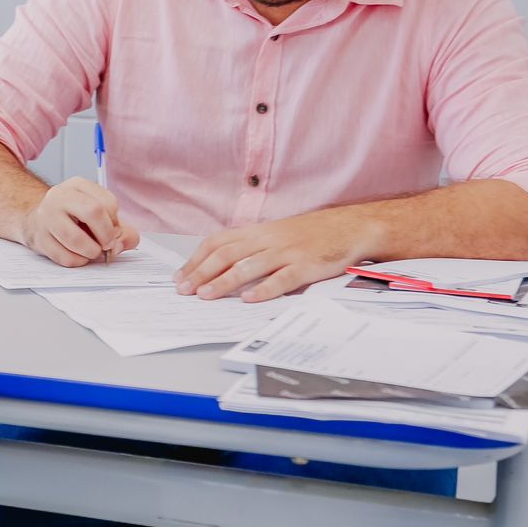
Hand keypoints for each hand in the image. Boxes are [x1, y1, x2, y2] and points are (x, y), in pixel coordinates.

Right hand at [20, 177, 140, 266]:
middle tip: (106, 245)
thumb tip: (119, 245)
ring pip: (75, 239)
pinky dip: (78, 261)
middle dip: (106, 235)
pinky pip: (64, 256)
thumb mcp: (99, 215)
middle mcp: (60, 196)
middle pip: (92, 212)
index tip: (111, 230)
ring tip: (92, 252)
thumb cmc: (75, 218)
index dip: (115, 222)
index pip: (108, 202)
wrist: (39, 221)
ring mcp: (46, 216)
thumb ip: (122, 231)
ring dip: (91, 252)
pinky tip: (78, 256)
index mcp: (78, 185)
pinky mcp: (39, 238)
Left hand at [175, 206, 383, 301]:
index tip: (180, 277)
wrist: (348, 227)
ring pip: (249, 267)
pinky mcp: (306, 266)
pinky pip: (282, 279)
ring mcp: (287, 253)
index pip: (217, 243)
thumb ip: (248, 247)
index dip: (196, 260)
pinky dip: (264, 290)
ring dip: (224, 281)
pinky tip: (248, 299)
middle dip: (201, 273)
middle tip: (183, 290)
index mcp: (256, 232)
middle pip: (227, 255)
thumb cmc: (307, 234)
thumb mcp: (273, 234)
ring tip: (206, 295)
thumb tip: (216, 267)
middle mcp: (267, 240)